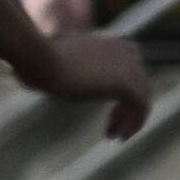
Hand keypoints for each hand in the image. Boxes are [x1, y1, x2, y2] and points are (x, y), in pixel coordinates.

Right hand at [21, 33, 151, 136]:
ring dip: (131, 118)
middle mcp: (123, 50)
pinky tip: (119, 137)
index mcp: (109, 43)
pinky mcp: (125, 82)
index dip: (123, 91)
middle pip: (140, 82)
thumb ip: (65, 64)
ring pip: (143, 96)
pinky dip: (135, 123)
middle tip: (111, 127)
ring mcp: (127, 65)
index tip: (109, 110)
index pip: (130, 67)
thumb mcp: (55, 59)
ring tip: (116, 136)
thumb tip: (43, 72)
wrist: (40, 59)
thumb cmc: (37, 60)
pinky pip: (142, 106)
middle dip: (127, 106)